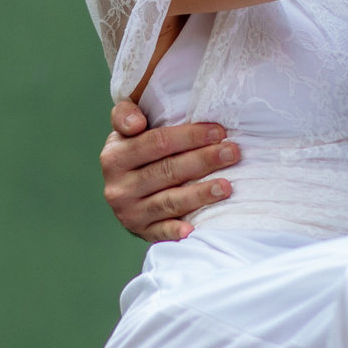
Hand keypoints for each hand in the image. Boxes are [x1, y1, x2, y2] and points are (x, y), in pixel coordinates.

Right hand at [101, 99, 238, 241]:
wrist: (125, 190)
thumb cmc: (136, 152)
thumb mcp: (125, 130)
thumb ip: (126, 114)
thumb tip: (136, 123)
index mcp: (115, 156)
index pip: (156, 143)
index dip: (189, 136)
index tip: (218, 132)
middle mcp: (118, 186)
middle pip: (167, 171)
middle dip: (204, 160)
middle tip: (233, 153)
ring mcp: (128, 212)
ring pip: (168, 201)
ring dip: (200, 194)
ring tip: (226, 186)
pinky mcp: (141, 232)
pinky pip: (160, 232)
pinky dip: (175, 231)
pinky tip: (194, 229)